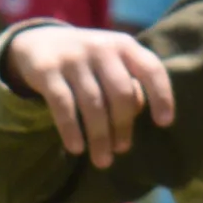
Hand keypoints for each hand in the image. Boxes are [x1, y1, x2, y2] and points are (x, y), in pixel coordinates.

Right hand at [5, 25, 175, 168]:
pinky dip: (71, 130)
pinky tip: (76, 148)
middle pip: (121, 93)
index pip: (151, 69)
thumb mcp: (111, 64)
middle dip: (124, 126)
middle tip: (121, 149)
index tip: (164, 123)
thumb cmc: (87, 62)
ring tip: (103, 160)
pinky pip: (63, 105)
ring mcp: (73, 57)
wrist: (38, 41)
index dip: (161, 96)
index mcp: (124, 46)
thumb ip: (128, 84)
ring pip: (93, 104)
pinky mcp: (47, 69)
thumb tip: (137, 113)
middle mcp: (101, 47)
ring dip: (100, 137)